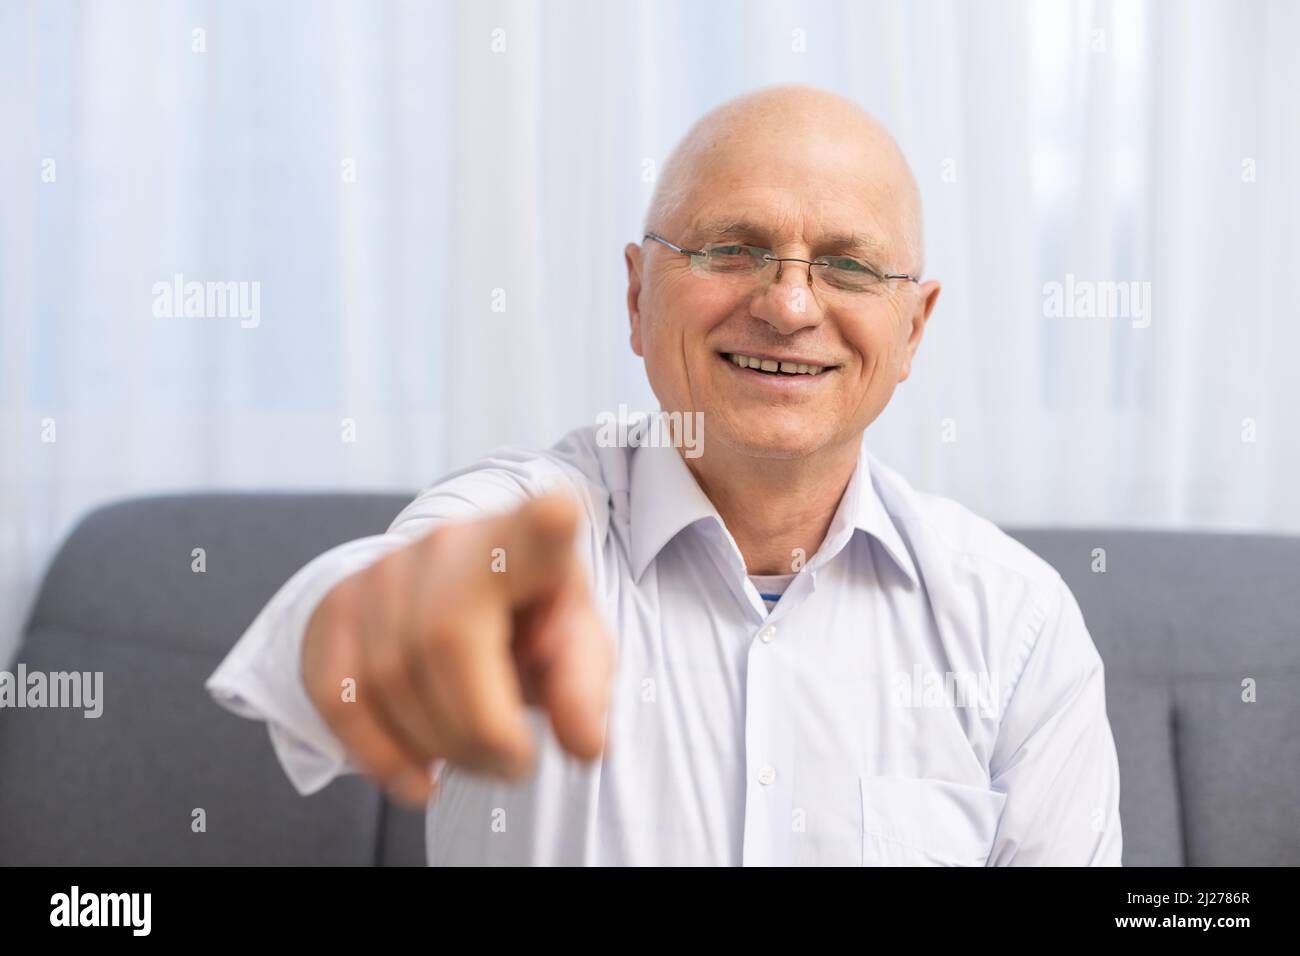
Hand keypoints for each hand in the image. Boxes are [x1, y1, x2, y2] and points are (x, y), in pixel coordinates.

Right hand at [301, 494, 613, 805]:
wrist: (450, 594)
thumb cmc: (529, 620)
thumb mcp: (574, 642)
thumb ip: (583, 687)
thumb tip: (584, 744)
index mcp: (524, 544)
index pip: (533, 529)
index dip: (544, 525)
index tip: (559, 514)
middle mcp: (447, 545)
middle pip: (446, 642)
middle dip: (479, 730)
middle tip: (514, 765)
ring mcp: (382, 572)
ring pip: (389, 678)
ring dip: (439, 748)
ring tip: (478, 763)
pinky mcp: (337, 608)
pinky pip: (341, 697)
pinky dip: (380, 755)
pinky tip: (420, 779)